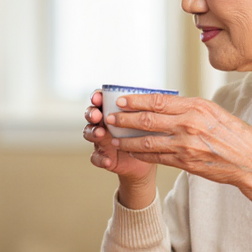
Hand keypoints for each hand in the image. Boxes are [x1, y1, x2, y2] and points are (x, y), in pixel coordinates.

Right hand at [83, 90, 157, 208]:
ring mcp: (102, 139)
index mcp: (115, 109)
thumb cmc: (153, 131)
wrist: (153, 156)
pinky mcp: (104, 155)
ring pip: (88, 133)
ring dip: (93, 132)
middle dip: (92, 113)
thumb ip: (150, 106)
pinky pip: (95, 157)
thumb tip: (162, 92)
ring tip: (100, 134)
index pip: (101, 98)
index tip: (98, 96)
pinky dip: (100, 158)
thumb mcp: (153, 117)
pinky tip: (108, 160)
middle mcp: (105, 122)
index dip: (97, 96)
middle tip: (97, 115)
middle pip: (91, 114)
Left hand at [106, 94, 251, 215]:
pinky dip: (140, 154)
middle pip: (148, 119)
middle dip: (125, 118)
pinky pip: (157, 157)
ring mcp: (186, 145)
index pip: (159, 101)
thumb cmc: (237, 135)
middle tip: (109, 117)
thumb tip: (170, 104)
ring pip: (147, 140)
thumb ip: (193, 108)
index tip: (121, 100)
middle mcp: (189, 124)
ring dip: (127, 138)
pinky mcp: (185, 163)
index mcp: (197, 107)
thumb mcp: (216, 112)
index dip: (136, 100)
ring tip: (113, 136)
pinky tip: (130, 152)